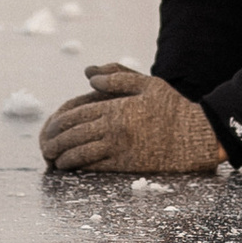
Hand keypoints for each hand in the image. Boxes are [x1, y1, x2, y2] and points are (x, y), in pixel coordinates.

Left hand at [37, 62, 226, 175]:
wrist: (197, 136)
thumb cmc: (172, 107)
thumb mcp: (148, 83)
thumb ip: (117, 77)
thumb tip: (89, 74)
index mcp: (117, 107)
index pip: (77, 114)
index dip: (59, 121)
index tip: (49, 126)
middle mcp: (115, 129)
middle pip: (75, 135)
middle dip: (55, 141)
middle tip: (44, 146)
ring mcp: (121, 149)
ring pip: (82, 154)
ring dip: (64, 157)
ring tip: (53, 159)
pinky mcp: (128, 166)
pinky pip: (98, 167)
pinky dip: (81, 167)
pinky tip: (73, 167)